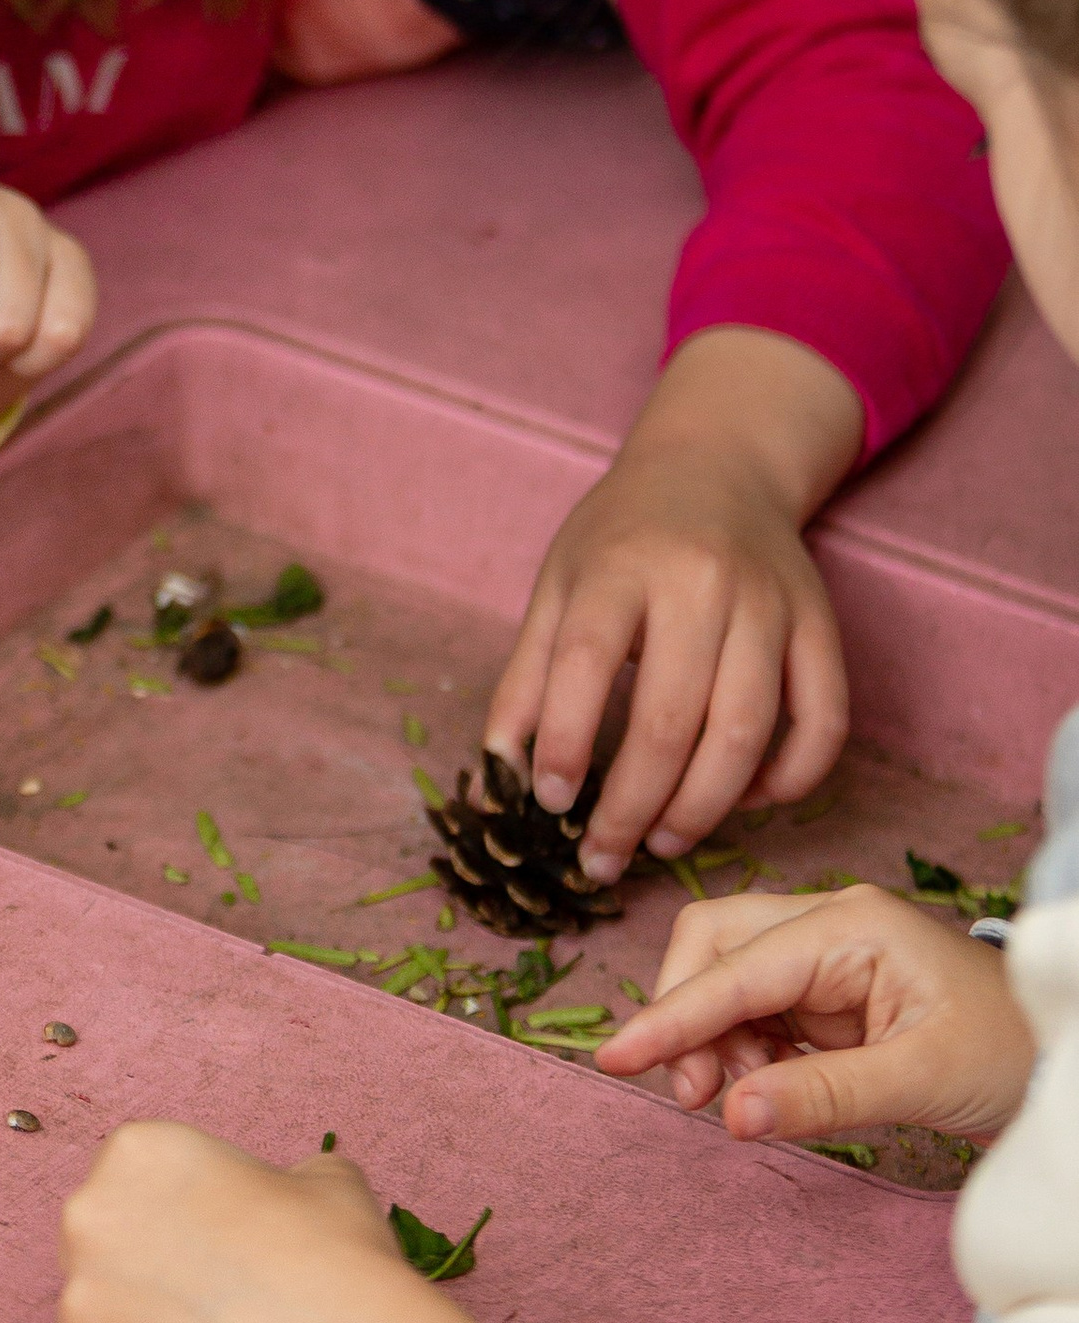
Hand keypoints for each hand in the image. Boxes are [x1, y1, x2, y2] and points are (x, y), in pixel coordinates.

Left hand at [58, 1123, 424, 1322]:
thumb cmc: (328, 1254)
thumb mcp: (325, 1180)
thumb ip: (286, 1179)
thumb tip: (292, 1196)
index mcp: (139, 1152)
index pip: (141, 1173)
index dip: (184, 1206)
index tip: (220, 1234)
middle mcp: (91, 1216)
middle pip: (108, 1234)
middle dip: (150, 1258)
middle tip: (211, 1290)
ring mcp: (82, 1297)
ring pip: (105, 1306)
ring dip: (146, 1318)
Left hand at [59, 1117, 818, 1322]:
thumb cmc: (381, 1278)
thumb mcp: (360, 1206)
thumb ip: (325, 1199)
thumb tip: (347, 1204)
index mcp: (168, 1154)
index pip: (159, 1179)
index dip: (215, 1233)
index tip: (251, 1274)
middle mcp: (112, 1217)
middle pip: (128, 1250)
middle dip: (186, 1293)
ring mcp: (95, 1302)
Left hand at [487, 330, 861, 876]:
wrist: (718, 465)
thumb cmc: (624, 535)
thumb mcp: (558, 583)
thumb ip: (527, 676)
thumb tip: (499, 771)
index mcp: (619, 566)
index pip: (586, 663)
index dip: (564, 742)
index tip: (549, 801)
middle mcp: (701, 582)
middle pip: (670, 718)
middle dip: (633, 806)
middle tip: (605, 857)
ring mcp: (770, 605)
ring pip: (745, 733)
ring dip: (704, 808)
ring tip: (663, 842)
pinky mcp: (821, 627)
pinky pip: (824, 722)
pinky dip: (790, 779)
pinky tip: (747, 802)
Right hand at [599, 883, 1033, 1144]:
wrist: (1058, 1059)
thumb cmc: (1007, 1053)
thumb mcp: (921, 1079)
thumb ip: (823, 1095)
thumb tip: (732, 1116)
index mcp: (850, 925)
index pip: (737, 968)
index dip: (673, 1015)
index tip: (619, 1058)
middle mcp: (826, 924)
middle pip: (712, 944)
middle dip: (686, 1014)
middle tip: (694, 1095)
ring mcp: (824, 956)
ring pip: (725, 978)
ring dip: (712, 1040)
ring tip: (736, 1102)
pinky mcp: (825, 992)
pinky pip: (754, 1011)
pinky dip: (740, 1051)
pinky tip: (760, 1089)